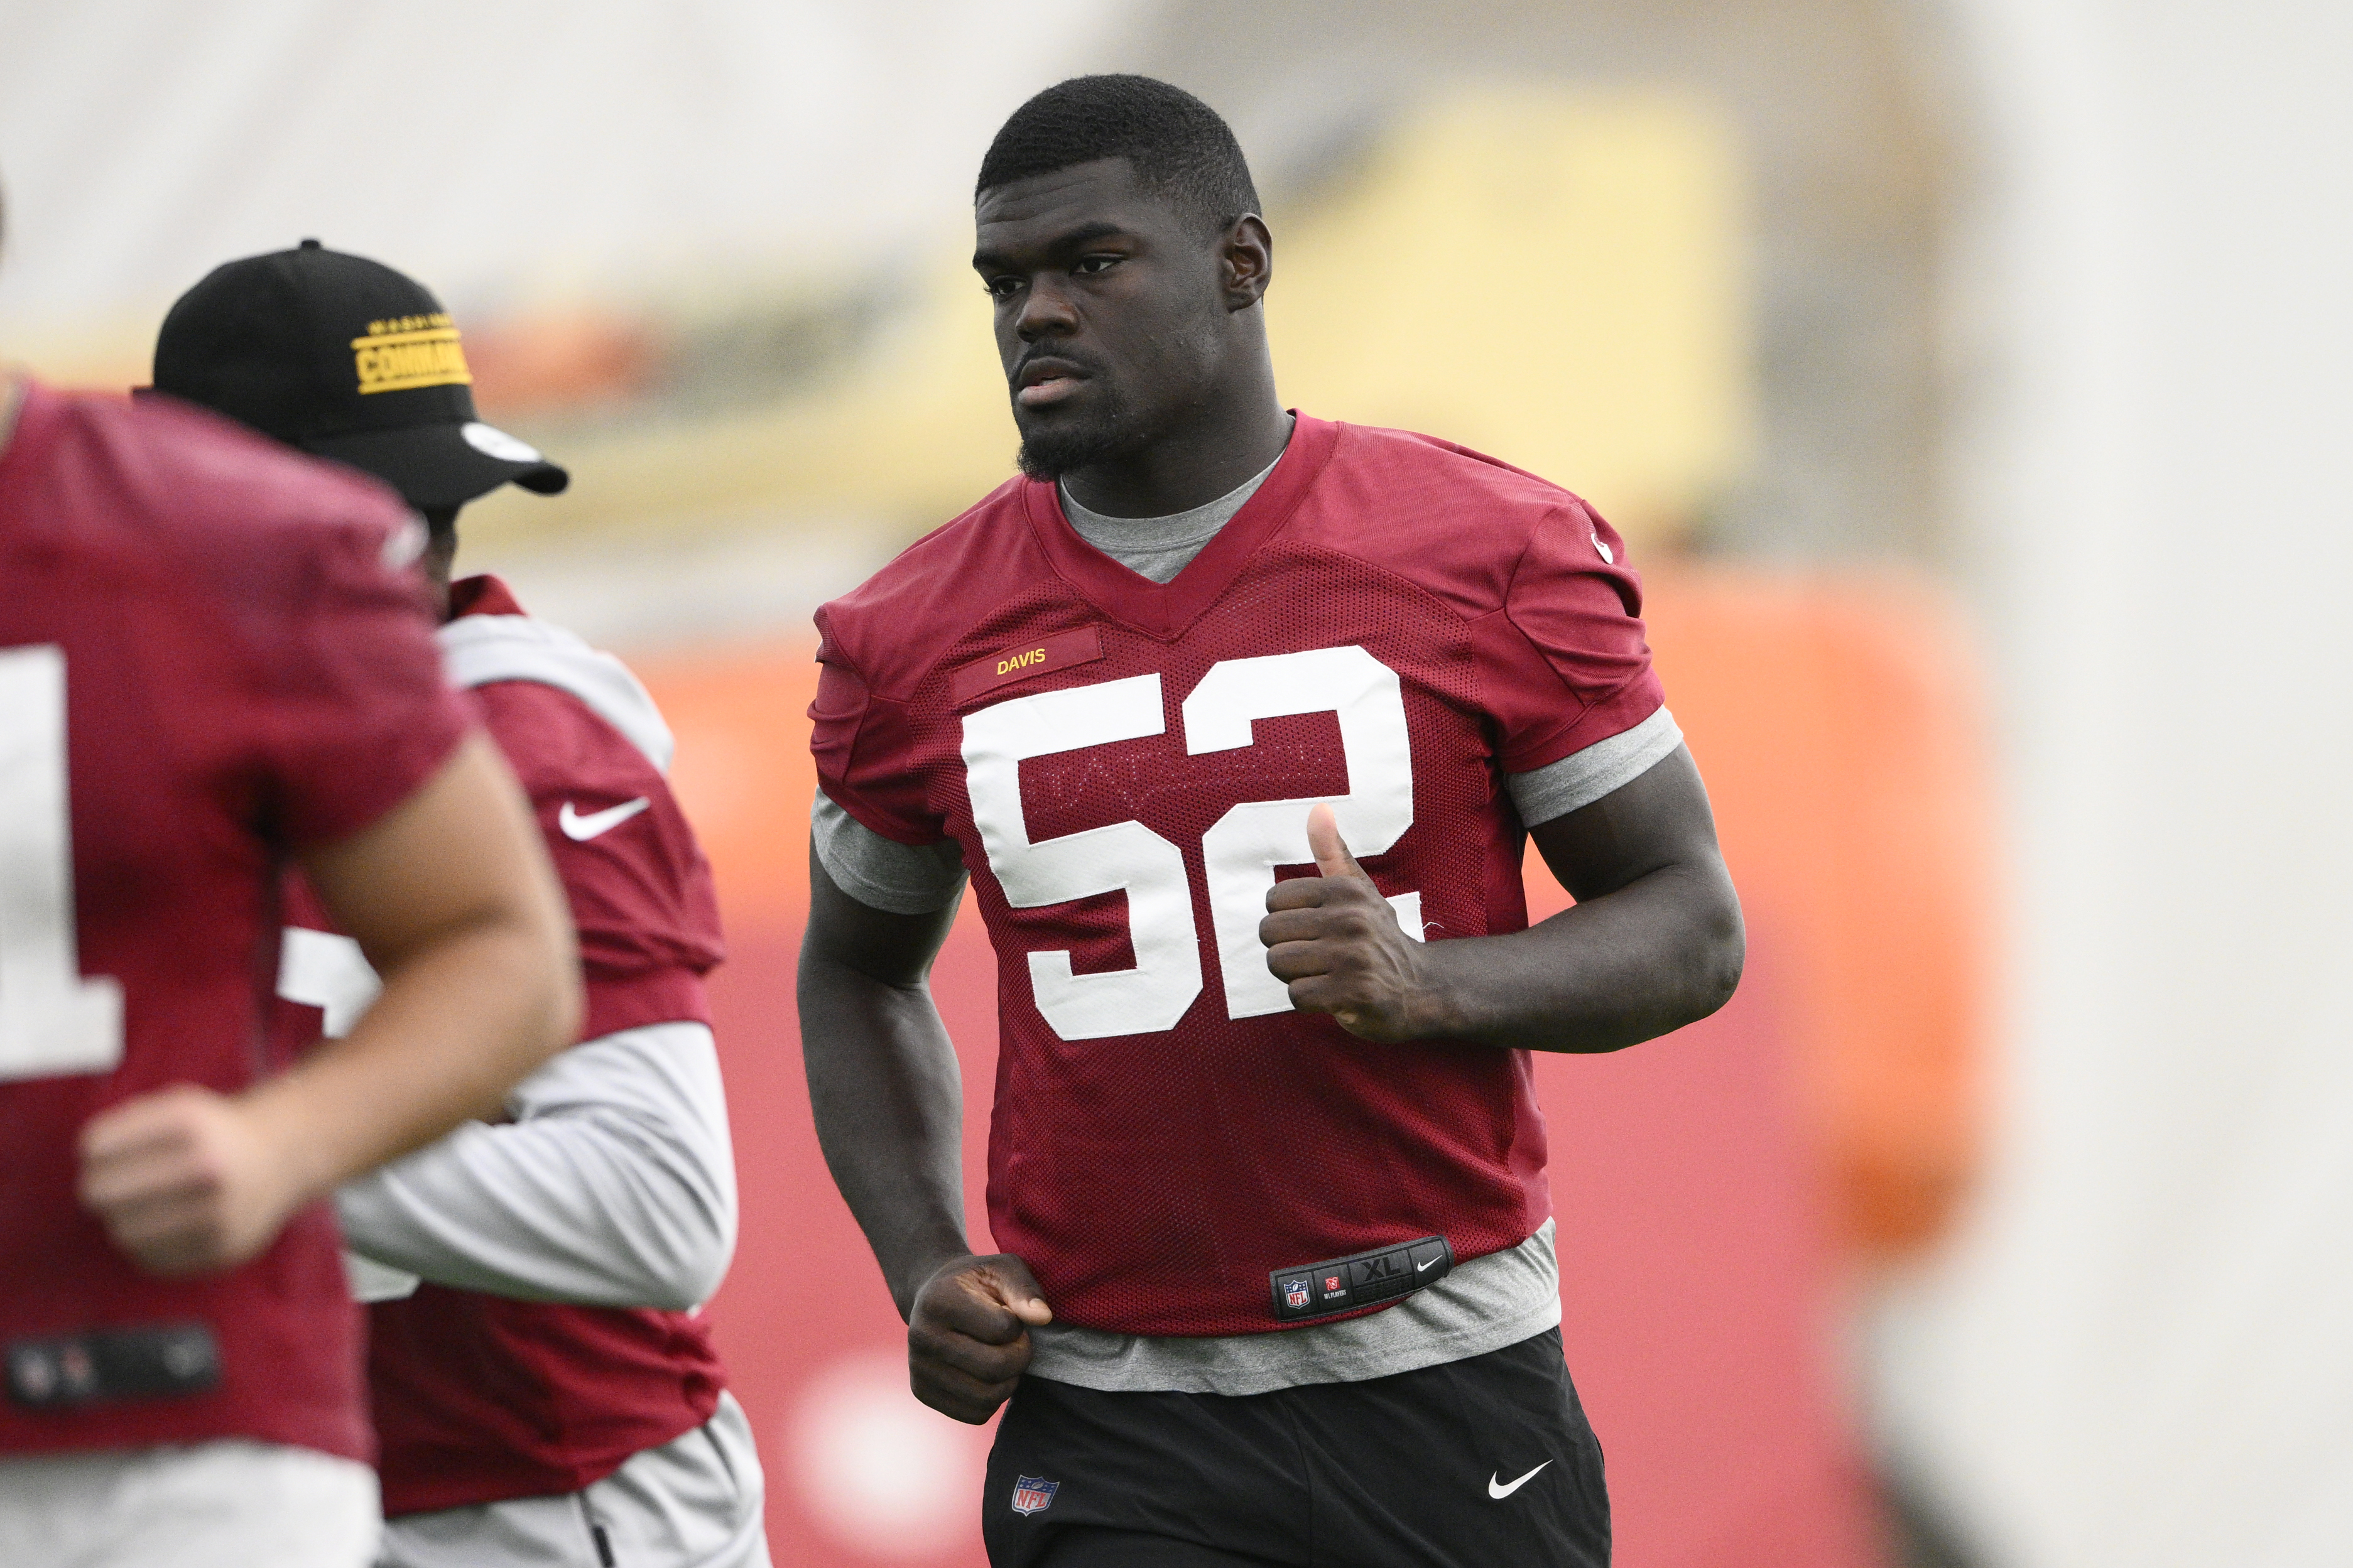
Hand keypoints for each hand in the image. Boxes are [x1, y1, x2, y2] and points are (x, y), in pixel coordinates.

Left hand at [77, 1086, 310, 1273]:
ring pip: (122, 1231)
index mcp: (190, 1122)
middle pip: (100, 1192)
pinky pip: (151, 1259)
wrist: (284, 1157)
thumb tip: (87, 1165)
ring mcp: (218, 1211)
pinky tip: (162, 1227)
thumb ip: (126, 1125)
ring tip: (137, 1207)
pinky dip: (147, 1245)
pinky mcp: (222, 1249)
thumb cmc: (214, 1133)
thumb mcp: (178, 1106)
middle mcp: (207, 1165)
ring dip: (121, 1219)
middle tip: (107, 1188)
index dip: (91, 1151)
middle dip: (97, 1189)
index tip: (101, 1154)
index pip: (96, 1146)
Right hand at [906, 1252, 1052, 1422]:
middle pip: (995, 1367)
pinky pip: (975, 1414)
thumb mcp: (1002, 1269)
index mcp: (939, 1300)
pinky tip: (988, 1375)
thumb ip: (1024, 1289)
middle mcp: (920, 1336)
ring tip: (1004, 1357)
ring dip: (1009, 1381)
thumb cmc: (975, 1282)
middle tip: (1017, 1342)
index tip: (1011, 1315)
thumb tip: (1043, 1317)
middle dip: (1020, 1356)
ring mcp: (918, 1367)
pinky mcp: (921, 1392)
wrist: (933, 1298)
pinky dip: (993, 1399)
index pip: (1002, 1328)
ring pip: (986, 1397)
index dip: (1018, 1324)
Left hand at [1260, 803, 1439, 1041]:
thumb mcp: (1359, 890)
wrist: (1420, 987)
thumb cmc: (1377, 936)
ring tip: (1325, 974)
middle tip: (1317, 957)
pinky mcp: (1356, 993)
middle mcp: (1351, 918)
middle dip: (1285, 949)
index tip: (1314, 930)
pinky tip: (1334, 995)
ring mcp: (1354, 957)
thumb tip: (1318, 810)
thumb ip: (1332, 852)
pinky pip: (1297, 995)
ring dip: (1295, 976)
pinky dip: (1309, 1000)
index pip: (1274, 900)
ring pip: (1279, 963)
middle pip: (1270, 933)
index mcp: (1346, 889)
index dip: (1286, 920)